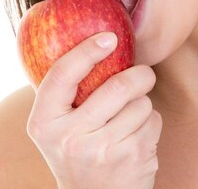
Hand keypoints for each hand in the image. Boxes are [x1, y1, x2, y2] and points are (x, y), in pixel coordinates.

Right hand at [26, 32, 161, 188]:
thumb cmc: (73, 149)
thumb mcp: (53, 124)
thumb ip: (63, 91)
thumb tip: (94, 40)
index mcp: (44, 122)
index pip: (63, 75)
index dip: (86, 51)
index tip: (109, 38)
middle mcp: (70, 138)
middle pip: (118, 87)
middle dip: (139, 74)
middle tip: (143, 73)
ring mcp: (103, 151)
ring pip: (141, 104)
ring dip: (142, 103)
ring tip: (129, 117)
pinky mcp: (132, 160)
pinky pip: (153, 121)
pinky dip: (150, 122)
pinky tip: (135, 136)